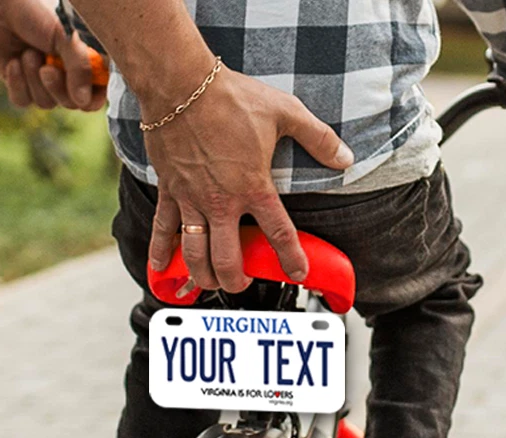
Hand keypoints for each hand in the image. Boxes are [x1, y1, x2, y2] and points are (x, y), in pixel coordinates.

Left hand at [0, 0, 105, 110]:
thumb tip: (83, 101)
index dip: (91, 100)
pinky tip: (13, 62)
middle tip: (46, 69)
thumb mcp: (66, 37)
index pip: (97, 94)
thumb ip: (79, 68)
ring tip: (27, 54)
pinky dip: (17, 84)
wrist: (1, 2)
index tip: (81, 95)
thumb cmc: (38, 12)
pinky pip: (23, 100)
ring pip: (45, 103)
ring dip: (34, 81)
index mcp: (83, 61)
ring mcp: (42, 80)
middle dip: (56, 88)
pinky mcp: (19, 83)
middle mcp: (65, 73)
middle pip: (70, 103)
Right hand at [145, 66, 353, 293]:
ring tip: (211, 282)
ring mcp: (193, 200)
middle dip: (236, 280)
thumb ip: (318, 138)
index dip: (291, 259)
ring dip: (203, 275)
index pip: (278, 234)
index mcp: (253, 187)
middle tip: (241, 283)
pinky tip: (159, 267)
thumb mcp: (285, 112)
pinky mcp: (170, 191)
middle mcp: (222, 202)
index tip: (297, 274)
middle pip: (228, 259)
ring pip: (195, 253)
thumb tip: (345, 157)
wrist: (182, 85)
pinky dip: (160, 251)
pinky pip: (163, 228)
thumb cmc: (231, 97)